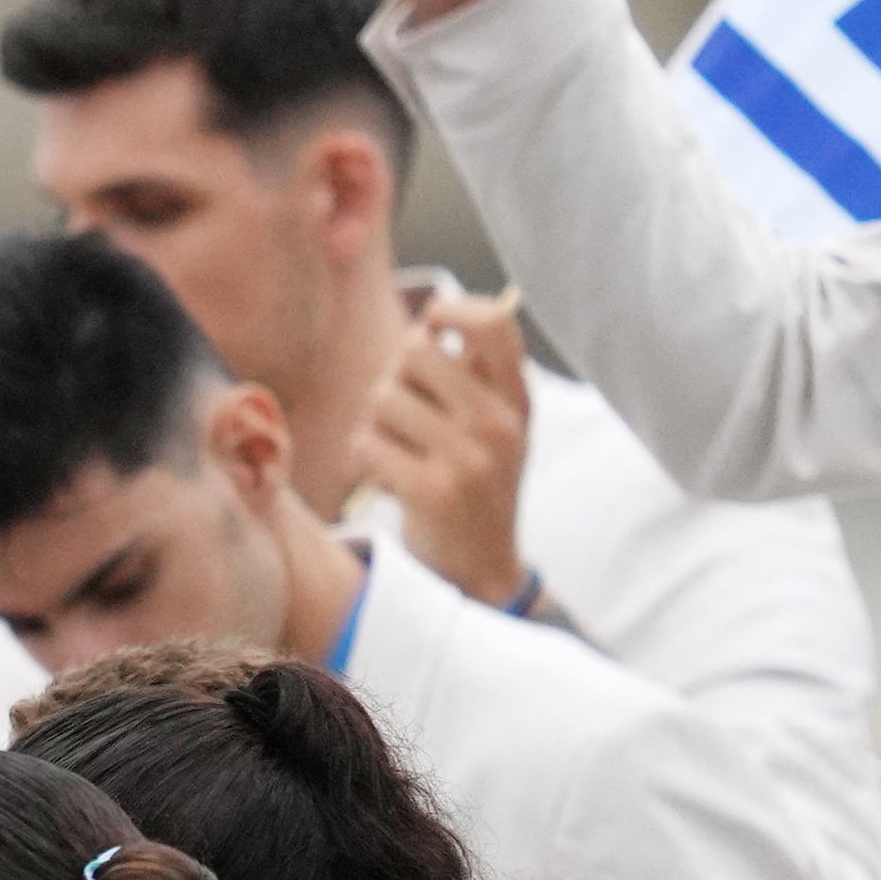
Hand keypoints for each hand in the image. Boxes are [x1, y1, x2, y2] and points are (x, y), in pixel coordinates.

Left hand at [363, 290, 540, 610]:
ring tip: (396, 449)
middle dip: (394, 374)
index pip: (495, 322)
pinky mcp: (432, 491)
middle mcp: (500, 424)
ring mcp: (469, 458)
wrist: (481, 569)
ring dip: (374, 422)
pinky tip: (384, 476)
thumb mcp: (496, 426)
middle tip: (402, 411)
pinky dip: (363, 458)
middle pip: (416, 350)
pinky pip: (367, 444)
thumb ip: (472, 374)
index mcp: (517, 399)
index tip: (431, 326)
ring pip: (383, 397)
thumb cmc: (474, 484)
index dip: (451, 310)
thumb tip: (427, 319)